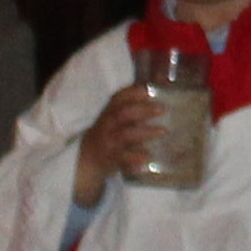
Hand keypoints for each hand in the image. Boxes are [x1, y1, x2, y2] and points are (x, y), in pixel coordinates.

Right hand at [73, 89, 166, 204]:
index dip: (131, 93)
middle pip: (123, 114)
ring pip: (125, 135)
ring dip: (145, 132)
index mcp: (108, 113)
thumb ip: (134, 110)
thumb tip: (159, 94)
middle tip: (162, 109)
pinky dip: (136, 156)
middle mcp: (106, 125)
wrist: (87, 160)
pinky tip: (149, 156)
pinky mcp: (111, 158)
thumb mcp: (116, 120)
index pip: (117, 99)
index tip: (146, 89)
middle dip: (143, 110)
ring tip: (163, 131)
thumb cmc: (108, 135)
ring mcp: (108, 142)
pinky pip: (124, 157)